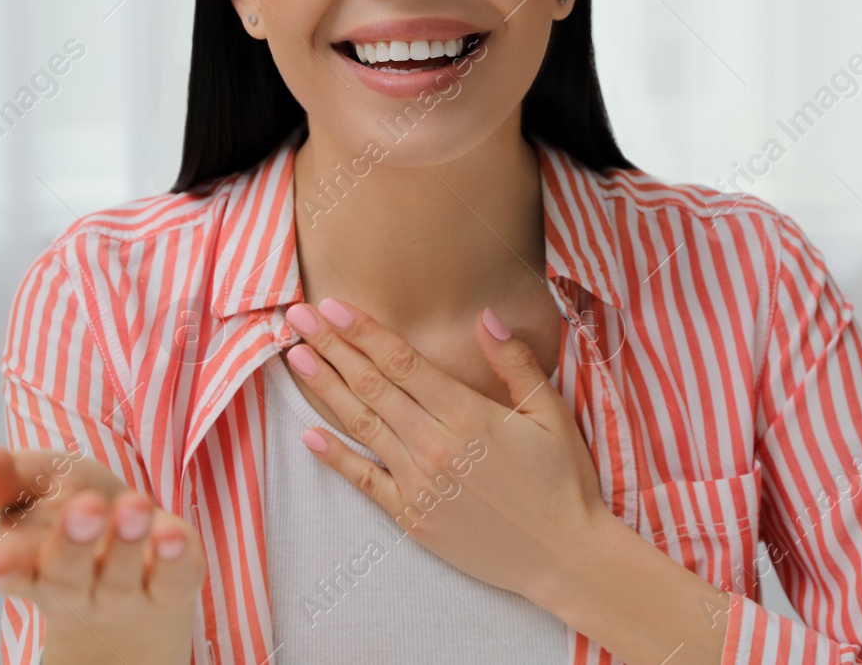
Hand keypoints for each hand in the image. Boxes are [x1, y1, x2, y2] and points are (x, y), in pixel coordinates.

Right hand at [0, 445, 204, 664]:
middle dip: (72, 542)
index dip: (2, 565)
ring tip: (136, 504)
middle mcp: (67, 589)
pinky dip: (174, 558)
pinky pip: (172, 580)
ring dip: (126, 539)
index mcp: (23, 562)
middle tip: (85, 506)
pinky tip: (175, 534)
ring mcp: (119, 596)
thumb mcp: (39, 480)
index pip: (8, 568)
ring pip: (118, 577)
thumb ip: (7, 475)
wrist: (136, 547)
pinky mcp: (168, 591)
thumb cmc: (75, 504)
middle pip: (63, 576)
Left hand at [279, 297, 606, 605]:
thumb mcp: (551, 412)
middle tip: (297, 318)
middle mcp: (436, 444)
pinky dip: (335, 457)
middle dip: (332, 348)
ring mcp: (420, 483)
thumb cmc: (564, 480)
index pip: (403, 362)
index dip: (364, 332)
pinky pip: (365, 480)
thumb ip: (514, 362)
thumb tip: (485, 316)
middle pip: (372, 386)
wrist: (565, 556)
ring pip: (362, 425)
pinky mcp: (413, 516)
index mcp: (468, 414)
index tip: (333, 306)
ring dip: (325, 390)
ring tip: (296, 359)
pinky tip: (309, 436)